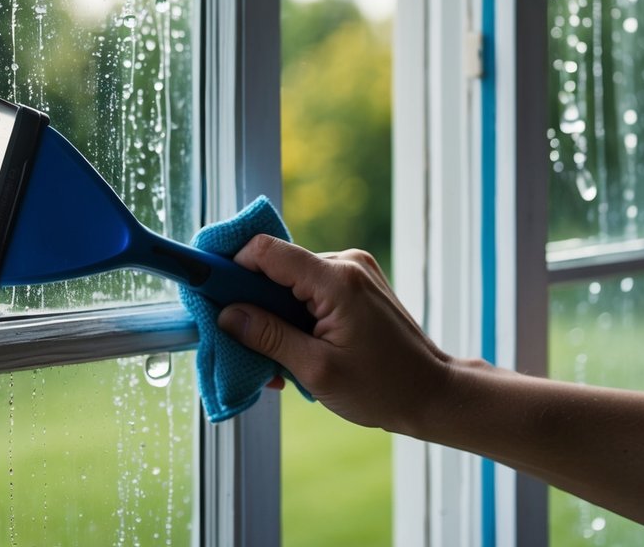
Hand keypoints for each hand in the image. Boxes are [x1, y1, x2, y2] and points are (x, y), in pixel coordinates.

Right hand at [218, 235, 450, 434]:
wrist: (433, 393)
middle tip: (244, 344)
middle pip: (277, 267)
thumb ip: (268, 338)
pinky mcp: (358, 283)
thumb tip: (226, 315)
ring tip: (278, 361)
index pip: (267, 250)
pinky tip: (299, 352)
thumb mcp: (316, 370)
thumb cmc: (382, 388)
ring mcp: (355, 270)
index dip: (232, 265)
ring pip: (292, 281)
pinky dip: (297, 317)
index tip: (210, 292)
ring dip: (276, 316)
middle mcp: (346, 263)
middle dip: (254, 303)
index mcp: (337, 279)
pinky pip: (312, 290)